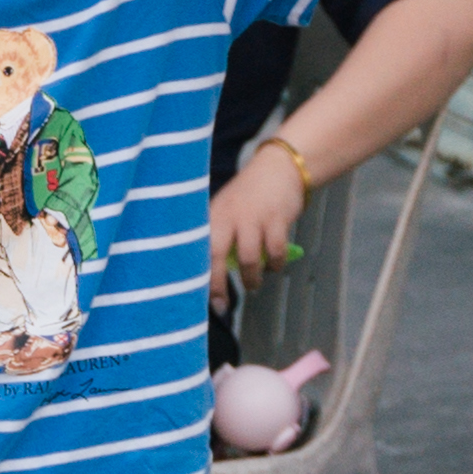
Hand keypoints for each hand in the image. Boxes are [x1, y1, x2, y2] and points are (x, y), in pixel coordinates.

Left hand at [202, 134, 319, 286]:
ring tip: (252, 284)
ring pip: (248, 259)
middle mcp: (228, 217)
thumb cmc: (249, 197)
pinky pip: (275, 251)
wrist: (279, 169)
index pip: (197, 249)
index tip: (194, 298)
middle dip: (216, 284)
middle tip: (221, 304)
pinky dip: (275, 264)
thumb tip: (214, 276)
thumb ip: (220, 238)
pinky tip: (274, 266)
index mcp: (212, 216)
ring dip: (251, 278)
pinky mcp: (276, 219)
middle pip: (215, 255)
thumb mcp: (227, 212)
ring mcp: (252, 218)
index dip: (195, 275)